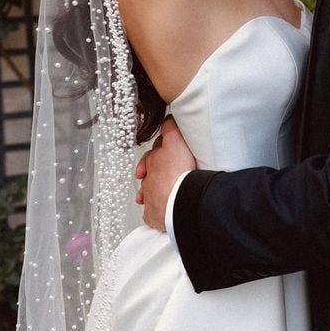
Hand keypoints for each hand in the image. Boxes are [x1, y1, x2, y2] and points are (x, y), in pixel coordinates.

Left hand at [135, 116, 195, 231]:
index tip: (165, 148)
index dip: (163, 147)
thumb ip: (171, 127)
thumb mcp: (176, 141)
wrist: (179, 201)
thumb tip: (167, 116)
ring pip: (148, 191)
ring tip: (162, 191)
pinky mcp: (152, 214)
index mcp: (155, 159)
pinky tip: (163, 208)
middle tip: (163, 170)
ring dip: (154, 190)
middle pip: (150, 170)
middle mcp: (150, 177)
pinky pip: (152, 211)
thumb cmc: (180, 173)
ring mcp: (150, 196)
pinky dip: (156, 209)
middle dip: (154, 169)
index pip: (157, 149)